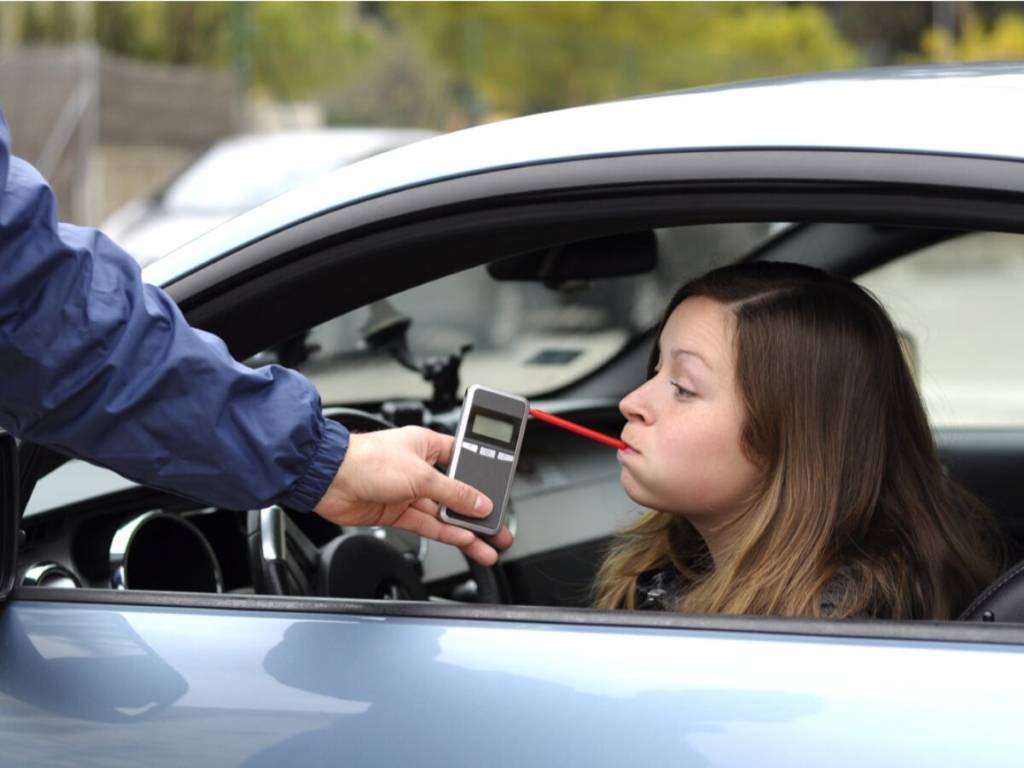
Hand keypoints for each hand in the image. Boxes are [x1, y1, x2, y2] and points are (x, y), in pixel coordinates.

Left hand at [313, 426, 513, 564]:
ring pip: (444, 513)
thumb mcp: (421, 475)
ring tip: (487, 545)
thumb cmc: (366, 460)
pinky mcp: (397, 511)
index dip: (482, 478)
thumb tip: (479, 503)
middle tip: (498, 527)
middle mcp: (419, 467)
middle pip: (456, 492)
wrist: (328, 480)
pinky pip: (428, 525)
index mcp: (428, 445)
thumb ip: (454, 493)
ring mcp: (408, 491)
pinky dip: (446, 534)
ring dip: (465, 529)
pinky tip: (464, 541)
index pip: (464, 461)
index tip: (498, 494)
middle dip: (477, 511)